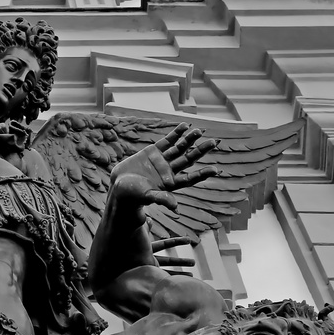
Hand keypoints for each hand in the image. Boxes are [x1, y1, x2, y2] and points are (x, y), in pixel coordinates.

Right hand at [109, 124, 223, 209]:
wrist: (118, 184)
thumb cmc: (132, 195)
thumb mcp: (146, 196)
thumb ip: (161, 199)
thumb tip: (176, 208)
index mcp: (170, 184)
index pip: (190, 178)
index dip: (203, 174)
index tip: (215, 170)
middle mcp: (169, 171)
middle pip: (189, 159)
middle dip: (200, 151)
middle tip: (214, 143)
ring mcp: (162, 160)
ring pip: (180, 148)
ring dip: (190, 139)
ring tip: (199, 131)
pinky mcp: (154, 151)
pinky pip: (168, 141)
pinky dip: (176, 134)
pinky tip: (184, 126)